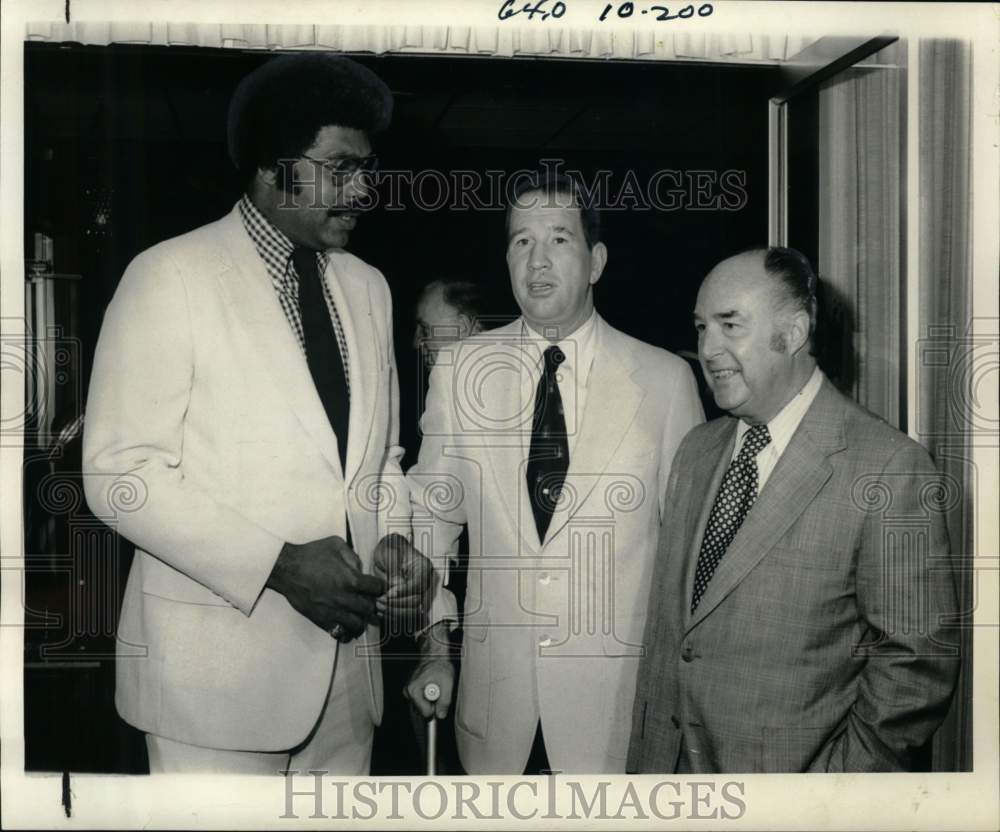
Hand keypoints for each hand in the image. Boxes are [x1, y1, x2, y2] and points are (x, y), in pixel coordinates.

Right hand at [266, 536, 385, 639]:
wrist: (287, 570)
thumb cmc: (310, 555)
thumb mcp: (336, 544)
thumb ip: (353, 556)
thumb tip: (361, 568)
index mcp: (351, 579)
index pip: (378, 589)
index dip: (380, 587)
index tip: (377, 587)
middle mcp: (345, 598)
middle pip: (371, 609)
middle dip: (373, 605)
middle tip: (370, 601)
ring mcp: (334, 611)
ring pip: (358, 625)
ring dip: (362, 620)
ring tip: (359, 614)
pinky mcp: (322, 620)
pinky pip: (340, 633)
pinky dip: (347, 631)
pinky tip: (346, 625)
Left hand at [372, 533, 434, 633]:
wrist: (387, 552)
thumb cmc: (390, 548)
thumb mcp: (390, 553)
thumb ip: (394, 568)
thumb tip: (397, 585)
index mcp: (424, 567)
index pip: (418, 585)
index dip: (404, 591)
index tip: (389, 593)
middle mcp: (424, 582)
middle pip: (416, 601)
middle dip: (397, 603)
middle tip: (381, 600)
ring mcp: (418, 593)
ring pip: (411, 611)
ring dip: (394, 611)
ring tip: (379, 604)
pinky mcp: (409, 601)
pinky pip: (405, 614)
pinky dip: (392, 615)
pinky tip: (381, 609)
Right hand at [405, 658, 453, 719]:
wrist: (435, 656)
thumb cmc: (440, 666)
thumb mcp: (447, 683)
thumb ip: (444, 701)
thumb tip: (440, 715)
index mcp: (414, 690)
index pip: (425, 713)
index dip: (435, 708)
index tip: (440, 699)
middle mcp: (408, 691)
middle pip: (422, 710)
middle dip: (432, 703)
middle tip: (439, 690)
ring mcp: (408, 690)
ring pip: (421, 705)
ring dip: (430, 700)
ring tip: (435, 687)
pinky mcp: (411, 689)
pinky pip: (420, 699)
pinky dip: (427, 696)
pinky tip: (431, 687)